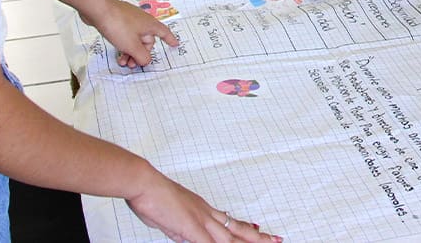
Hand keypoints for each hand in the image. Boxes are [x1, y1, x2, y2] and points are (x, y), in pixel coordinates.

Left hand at [83, 0, 178, 67]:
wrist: (99, 10)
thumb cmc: (118, 25)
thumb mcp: (132, 46)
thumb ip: (142, 56)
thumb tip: (146, 61)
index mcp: (150, 25)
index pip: (164, 33)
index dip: (170, 39)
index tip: (174, 44)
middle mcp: (142, 20)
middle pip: (147, 40)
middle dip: (141, 54)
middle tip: (132, 65)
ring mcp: (130, 19)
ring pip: (134, 39)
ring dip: (130, 52)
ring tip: (122, 62)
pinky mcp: (119, 19)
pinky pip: (126, 35)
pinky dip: (124, 45)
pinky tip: (117, 52)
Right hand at [127, 174, 281, 242]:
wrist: (144, 183)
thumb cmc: (151, 197)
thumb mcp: (169, 219)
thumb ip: (180, 229)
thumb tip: (185, 236)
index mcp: (202, 209)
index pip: (229, 222)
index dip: (245, 228)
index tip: (258, 230)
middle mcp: (206, 213)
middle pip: (237, 228)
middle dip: (257, 237)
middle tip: (276, 239)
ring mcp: (201, 221)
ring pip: (231, 236)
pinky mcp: (192, 228)